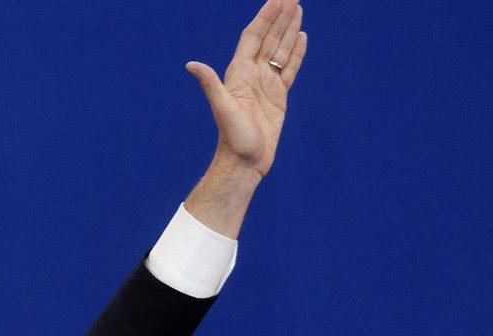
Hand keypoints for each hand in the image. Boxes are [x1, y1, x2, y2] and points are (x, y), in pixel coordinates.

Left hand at [186, 0, 305, 178]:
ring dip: (288, 29)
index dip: (266, 16)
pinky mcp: (278, 96)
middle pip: (269, 38)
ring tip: (298, 8)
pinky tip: (301, 37)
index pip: (254, 36)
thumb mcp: (222, 109)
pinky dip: (296, 52)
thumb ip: (210, 84)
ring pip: (280, 49)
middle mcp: (252, 75)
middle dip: (280, 16)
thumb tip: (191, 65)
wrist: (243, 162)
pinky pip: (289, 68)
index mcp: (239, 73)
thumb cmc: (233, 139)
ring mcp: (266, 85)